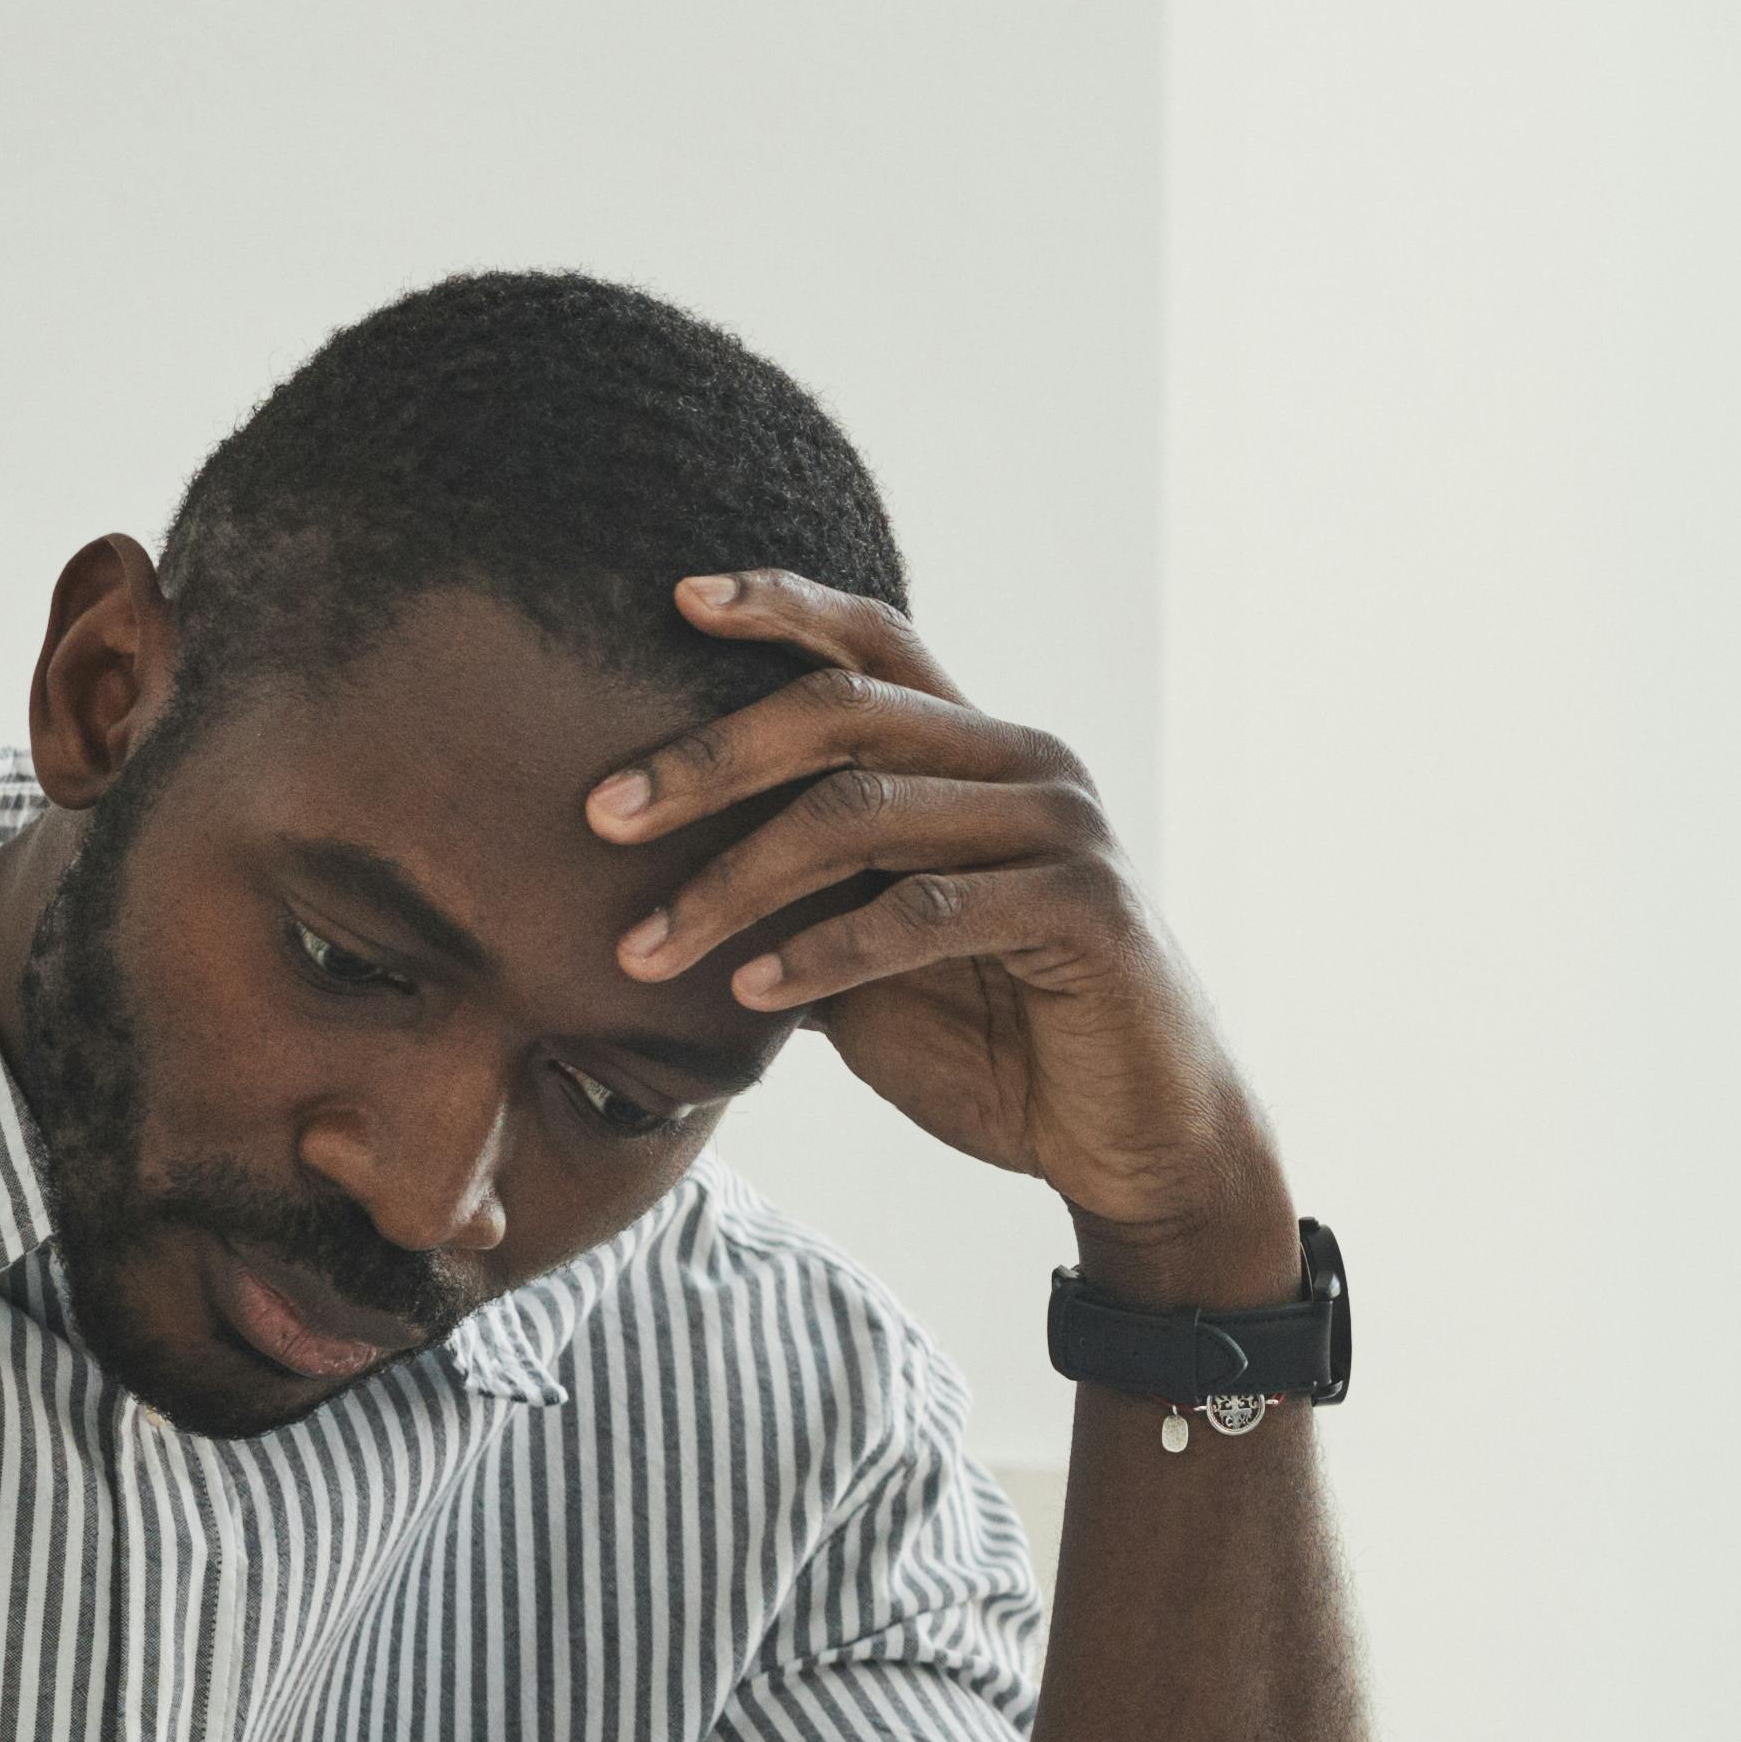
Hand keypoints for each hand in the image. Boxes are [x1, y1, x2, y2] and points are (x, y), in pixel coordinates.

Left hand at [590, 571, 1291, 1286]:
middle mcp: (1027, 765)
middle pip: (846, 713)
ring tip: (643, 949)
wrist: (1139, 1143)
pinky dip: (823, 952)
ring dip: (734, 884)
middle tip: (600, 813)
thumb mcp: (874, 962)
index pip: (878, 643)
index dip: (783, 608)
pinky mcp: (1084, 910)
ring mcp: (1062, 830)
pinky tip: (750, 993)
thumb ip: (805, 900)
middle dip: (709, 759)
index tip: (678, 598)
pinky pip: (924, 911)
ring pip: (863, 814)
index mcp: (981, 753)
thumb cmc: (1002, 1045)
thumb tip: (659, 877)